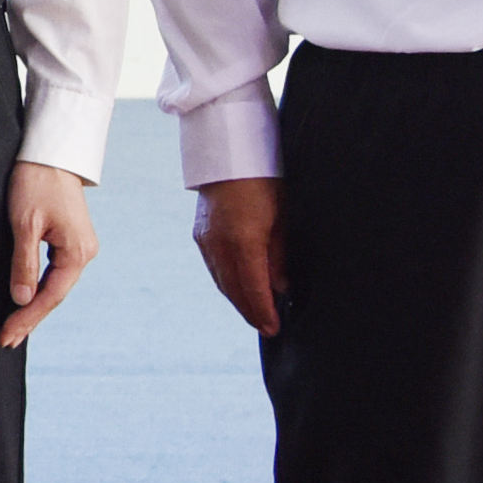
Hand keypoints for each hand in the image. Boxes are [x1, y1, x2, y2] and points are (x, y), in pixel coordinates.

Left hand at [1, 162, 98, 347]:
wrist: (50, 154)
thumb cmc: (35, 183)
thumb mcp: (24, 223)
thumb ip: (23, 262)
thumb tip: (21, 298)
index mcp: (76, 252)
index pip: (49, 296)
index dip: (27, 318)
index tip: (7, 336)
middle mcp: (83, 253)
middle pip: (54, 295)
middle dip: (30, 318)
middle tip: (6, 340)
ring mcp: (79, 247)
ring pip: (55, 286)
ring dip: (34, 306)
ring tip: (14, 328)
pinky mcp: (70, 240)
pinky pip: (55, 273)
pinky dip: (40, 288)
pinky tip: (26, 300)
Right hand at [191, 177, 285, 336]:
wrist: (227, 154)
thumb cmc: (263, 181)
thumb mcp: (282, 218)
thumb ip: (279, 256)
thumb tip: (281, 286)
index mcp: (243, 242)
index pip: (253, 289)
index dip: (263, 312)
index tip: (274, 328)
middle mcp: (219, 246)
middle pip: (234, 290)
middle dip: (250, 311)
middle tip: (267, 327)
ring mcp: (206, 241)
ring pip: (221, 281)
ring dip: (238, 300)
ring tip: (254, 313)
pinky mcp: (200, 235)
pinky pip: (214, 268)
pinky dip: (227, 283)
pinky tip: (238, 288)